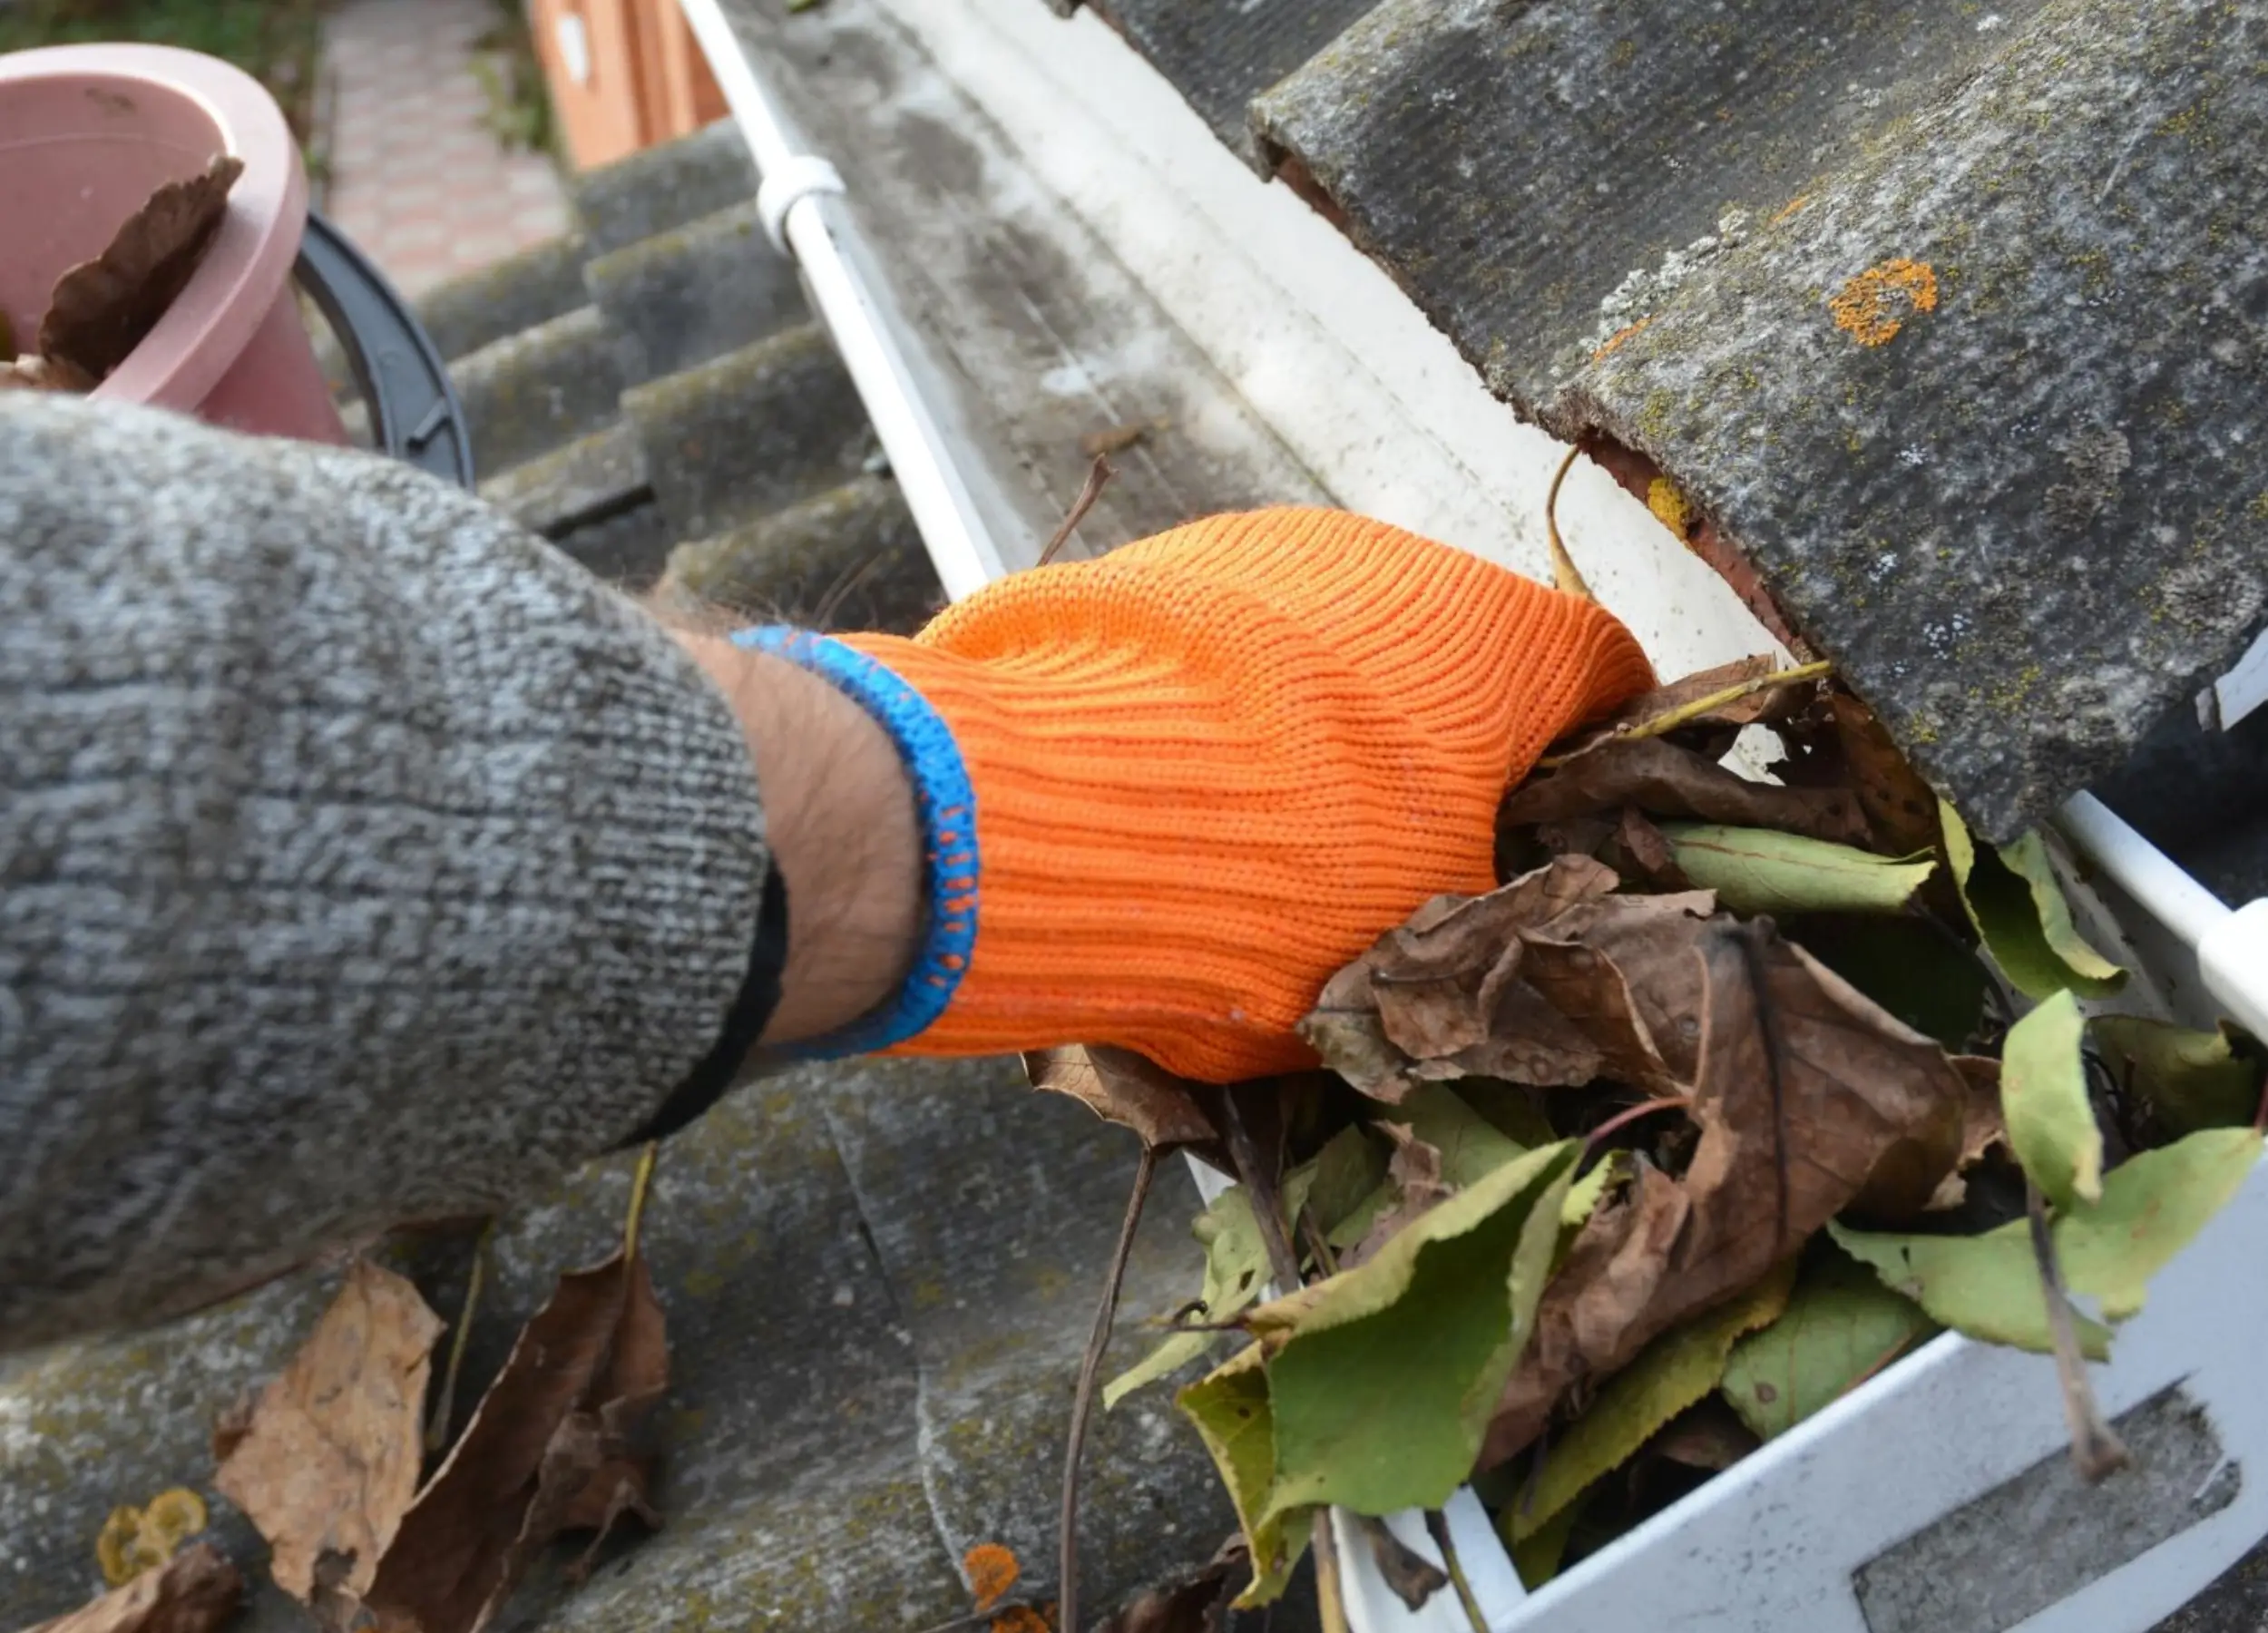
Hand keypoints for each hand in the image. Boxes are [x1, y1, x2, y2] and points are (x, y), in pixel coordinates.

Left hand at [743, 508, 1652, 1081]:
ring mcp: (1266, 548)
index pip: (1608, 672)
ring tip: (1270, 837)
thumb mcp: (1421, 952)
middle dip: (1450, 752)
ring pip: (1338, 644)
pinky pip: (1229, 642)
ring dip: (1333, 727)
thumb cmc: (1282, 888)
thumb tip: (1503, 932)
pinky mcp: (1152, 564)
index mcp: (1503, 642)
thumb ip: (1490, 922)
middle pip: (1463, 659)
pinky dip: (1230, 707)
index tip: (1570, 829)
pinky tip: (1179, 789)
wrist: (1043, 812)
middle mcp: (1397, 560)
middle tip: (1408, 863)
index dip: (1601, 758)